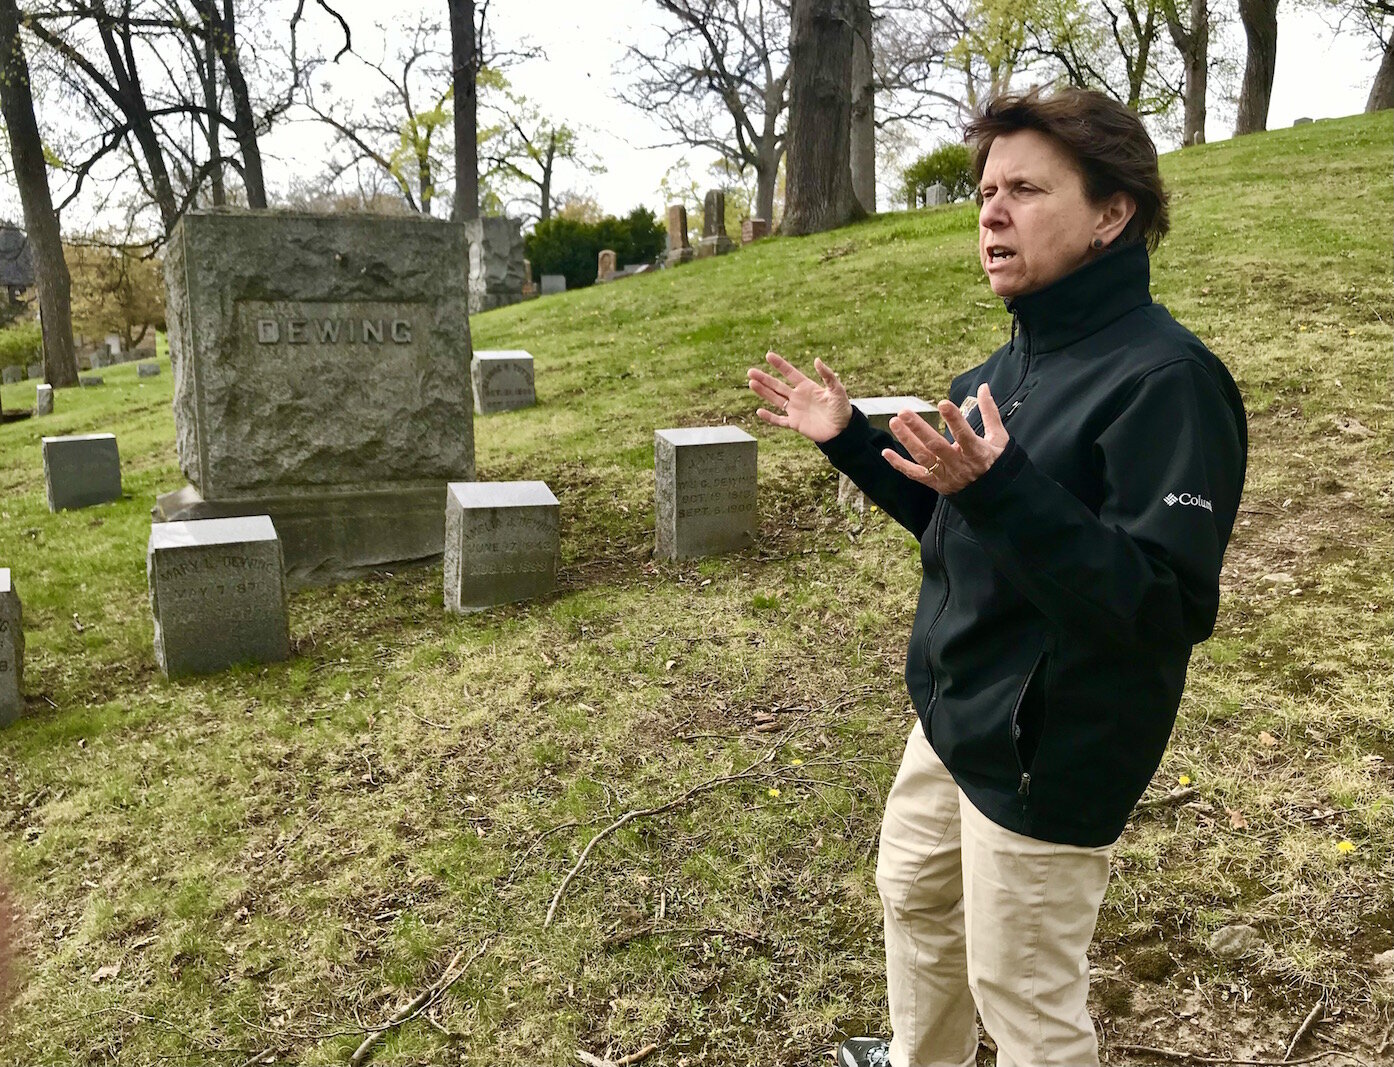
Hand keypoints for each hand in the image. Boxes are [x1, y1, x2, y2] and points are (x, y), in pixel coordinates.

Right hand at [747, 351, 852, 443]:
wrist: (843, 430)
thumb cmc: (842, 409)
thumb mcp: (837, 390)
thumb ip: (827, 375)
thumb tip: (816, 360)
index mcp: (807, 387)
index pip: (790, 373)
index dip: (779, 365)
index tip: (768, 355)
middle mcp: (798, 397)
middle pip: (777, 386)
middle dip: (764, 378)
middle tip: (750, 371)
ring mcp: (795, 410)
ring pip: (775, 399)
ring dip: (763, 392)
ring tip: (751, 383)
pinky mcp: (795, 424)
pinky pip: (779, 420)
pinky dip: (769, 417)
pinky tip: (759, 411)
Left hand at [882, 383, 1008, 492]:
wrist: (993, 496)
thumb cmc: (996, 463)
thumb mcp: (999, 438)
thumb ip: (989, 412)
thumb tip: (983, 387)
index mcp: (977, 452)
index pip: (964, 435)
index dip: (954, 420)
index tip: (943, 403)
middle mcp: (959, 465)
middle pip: (936, 446)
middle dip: (919, 428)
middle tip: (904, 412)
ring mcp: (946, 475)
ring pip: (923, 458)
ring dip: (907, 440)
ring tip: (894, 422)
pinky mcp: (936, 484)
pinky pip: (915, 474)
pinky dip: (899, 465)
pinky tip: (886, 453)